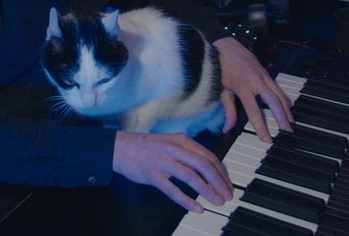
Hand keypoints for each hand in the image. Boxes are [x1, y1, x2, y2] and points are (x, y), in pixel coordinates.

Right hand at [112, 130, 231, 212]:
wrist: (120, 147)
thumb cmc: (147, 147)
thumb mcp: (171, 143)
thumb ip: (188, 153)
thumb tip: (210, 169)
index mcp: (181, 140)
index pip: (209, 156)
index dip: (222, 172)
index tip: (228, 185)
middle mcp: (174, 148)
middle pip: (204, 165)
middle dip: (219, 182)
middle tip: (227, 195)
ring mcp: (162, 160)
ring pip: (191, 176)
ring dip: (207, 190)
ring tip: (216, 201)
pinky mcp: (151, 173)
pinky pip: (172, 189)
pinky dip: (186, 200)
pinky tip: (196, 208)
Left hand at [215, 36, 293, 142]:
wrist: (226, 47)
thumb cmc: (223, 70)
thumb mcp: (223, 91)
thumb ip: (228, 111)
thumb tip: (227, 129)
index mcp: (243, 88)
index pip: (254, 112)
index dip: (261, 127)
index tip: (267, 139)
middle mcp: (256, 81)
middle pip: (273, 102)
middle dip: (282, 118)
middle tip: (288, 131)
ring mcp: (264, 76)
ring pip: (279, 94)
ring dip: (286, 109)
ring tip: (291, 122)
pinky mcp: (267, 72)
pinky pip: (278, 87)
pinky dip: (284, 98)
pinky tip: (288, 107)